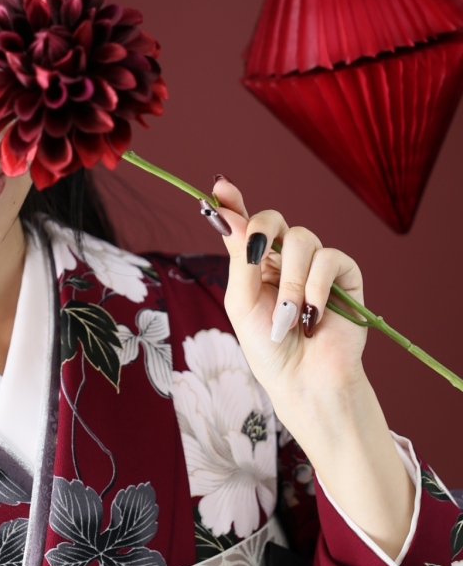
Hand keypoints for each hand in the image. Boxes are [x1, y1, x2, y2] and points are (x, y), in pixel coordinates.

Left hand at [213, 178, 367, 411]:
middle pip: (273, 218)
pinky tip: (313, 315)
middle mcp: (285, 258)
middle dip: (260, 233)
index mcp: (256, 261)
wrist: (303, 379)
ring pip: (301, 239)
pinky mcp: (344, 275)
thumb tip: (228, 215)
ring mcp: (315, 264)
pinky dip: (316, 289)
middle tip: (254, 258)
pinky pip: (329, 259)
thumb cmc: (267, 345)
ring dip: (290, 282)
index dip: (234, 201)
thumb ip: (238, 257)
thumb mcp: (241, 300)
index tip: (220, 185)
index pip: (246, 222)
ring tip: (287, 318)